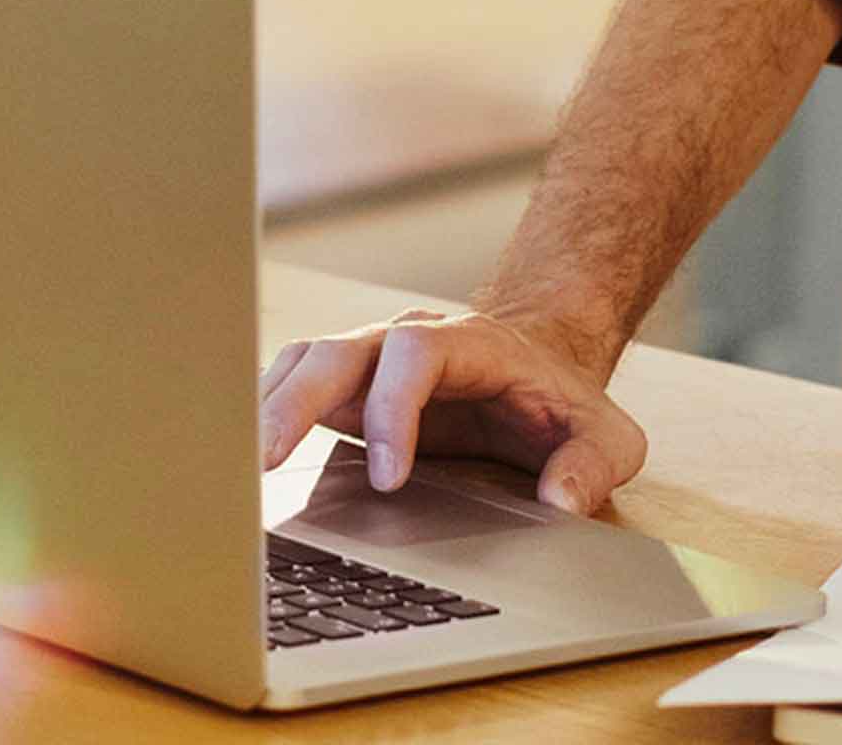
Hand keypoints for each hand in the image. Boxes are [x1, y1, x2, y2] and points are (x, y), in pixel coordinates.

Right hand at [253, 307, 647, 512]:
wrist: (539, 368)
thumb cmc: (565, 405)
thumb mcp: (609, 436)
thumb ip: (593, 463)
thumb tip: (560, 501)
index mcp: (468, 343)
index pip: (413, 354)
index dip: (393, 410)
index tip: (389, 479)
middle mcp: (405, 340)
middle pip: (337, 350)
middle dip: (297, 402)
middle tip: (265, 461)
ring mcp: (368, 360)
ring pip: (302, 362)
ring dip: (264, 408)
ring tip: (231, 466)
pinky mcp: (345, 387)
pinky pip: (290, 385)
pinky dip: (262, 415)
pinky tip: (239, 460)